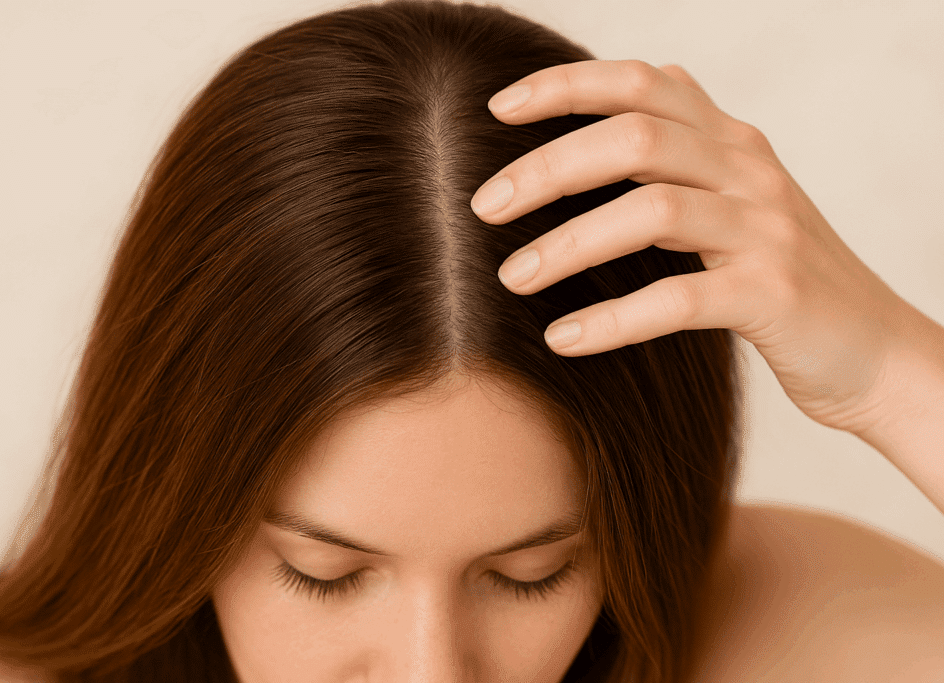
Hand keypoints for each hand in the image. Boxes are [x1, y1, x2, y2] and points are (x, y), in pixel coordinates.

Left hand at [471, 59, 911, 435]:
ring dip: (567, 245)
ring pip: (652, 212)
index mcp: (731, 144)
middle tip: (483, 207)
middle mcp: (748, 173)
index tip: (498, 107)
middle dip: (548, 167)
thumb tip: (619, 109)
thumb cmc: (783, 281)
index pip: (643, 83)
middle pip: (635, 137)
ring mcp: (765, 231)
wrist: (876, 353)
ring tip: (512, 277)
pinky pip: (679, 299)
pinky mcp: (774, 296)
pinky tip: (563, 339)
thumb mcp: (738, 201)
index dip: (566, 85)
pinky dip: (612, 319)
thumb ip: (685, 155)